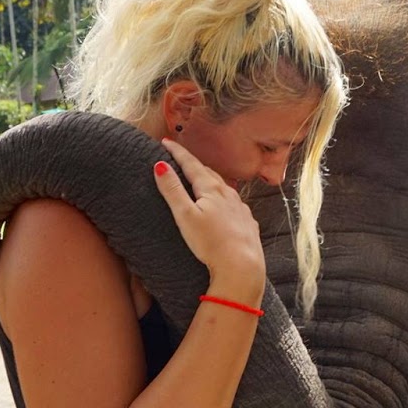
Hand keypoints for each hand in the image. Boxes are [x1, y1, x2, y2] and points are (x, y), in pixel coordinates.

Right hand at [153, 141, 264, 299]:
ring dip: (209, 180)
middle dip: (193, 164)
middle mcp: (229, 194)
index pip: (191, 164)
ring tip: (200, 179)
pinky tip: (223, 205)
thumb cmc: (211, 243)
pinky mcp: (247, 223)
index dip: (177, 152)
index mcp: (211, 189)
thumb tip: (160, 166)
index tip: (166, 141)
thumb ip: (172, 190)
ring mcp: (240, 208)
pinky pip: (234, 204)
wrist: (242, 267)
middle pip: (208, 173)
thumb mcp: (185, 216)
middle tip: (180, 158)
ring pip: (223, 187)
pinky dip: (224, 198)